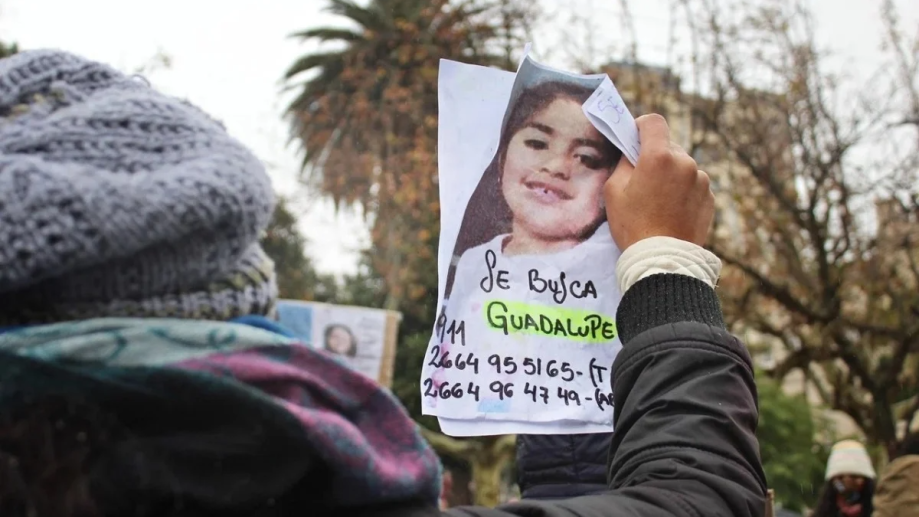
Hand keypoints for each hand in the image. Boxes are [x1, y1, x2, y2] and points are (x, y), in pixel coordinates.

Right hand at [603, 114, 714, 250]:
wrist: (662, 260)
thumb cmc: (632, 225)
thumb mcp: (614, 191)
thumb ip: (623, 164)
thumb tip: (632, 153)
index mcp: (659, 157)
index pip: (653, 122)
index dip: (641, 126)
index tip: (634, 139)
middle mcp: (685, 162)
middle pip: (668, 146)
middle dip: (654, 157)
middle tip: (642, 180)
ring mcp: (701, 180)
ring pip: (682, 166)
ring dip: (671, 175)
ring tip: (658, 201)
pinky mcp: (709, 197)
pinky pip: (693, 184)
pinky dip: (683, 191)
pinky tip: (671, 211)